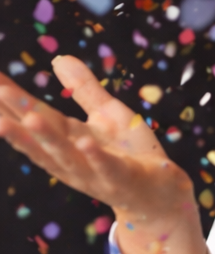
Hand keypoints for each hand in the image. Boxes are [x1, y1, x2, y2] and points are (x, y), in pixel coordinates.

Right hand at [0, 55, 207, 253]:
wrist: (160, 195)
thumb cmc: (129, 153)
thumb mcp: (107, 113)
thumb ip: (84, 89)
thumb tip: (58, 58)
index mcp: (67, 139)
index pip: (33, 115)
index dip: (12, 101)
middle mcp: (72, 158)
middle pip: (40, 136)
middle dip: (16, 118)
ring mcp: (94, 172)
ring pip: (65, 156)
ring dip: (47, 140)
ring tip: (29, 119)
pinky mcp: (122, 180)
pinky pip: (106, 169)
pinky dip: (95, 158)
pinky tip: (84, 143)